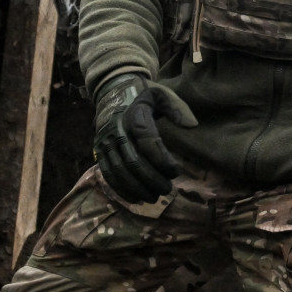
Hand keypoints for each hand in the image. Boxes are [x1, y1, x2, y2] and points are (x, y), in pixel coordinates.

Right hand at [93, 73, 197, 202]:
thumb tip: (191, 125)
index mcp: (134, 115)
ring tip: (154, 197)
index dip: (161, 159)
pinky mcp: (99, 151)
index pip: (147, 141)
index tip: (176, 172)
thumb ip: (177, 107)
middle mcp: (116, 131)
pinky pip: (107, 174)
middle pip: (132, 161)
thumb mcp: (162, 93)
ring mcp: (105, 142)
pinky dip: (121, 189)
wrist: (114, 93)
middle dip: (151, 179)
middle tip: (168, 190)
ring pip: (119, 171)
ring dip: (137, 188)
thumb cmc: (144, 96)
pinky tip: (136, 198)